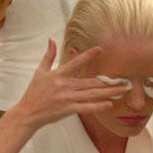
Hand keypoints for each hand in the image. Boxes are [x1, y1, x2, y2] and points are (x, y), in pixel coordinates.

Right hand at [11, 39, 127, 130]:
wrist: (28, 112)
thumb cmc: (34, 92)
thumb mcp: (40, 71)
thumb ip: (48, 56)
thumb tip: (51, 40)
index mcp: (58, 74)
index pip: (76, 63)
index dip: (88, 56)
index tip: (100, 50)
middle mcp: (65, 85)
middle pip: (90, 81)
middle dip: (108, 80)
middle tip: (123, 78)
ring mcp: (67, 98)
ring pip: (91, 94)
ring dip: (108, 92)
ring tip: (122, 90)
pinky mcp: (68, 109)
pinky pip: (86, 107)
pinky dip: (98, 106)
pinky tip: (109, 104)